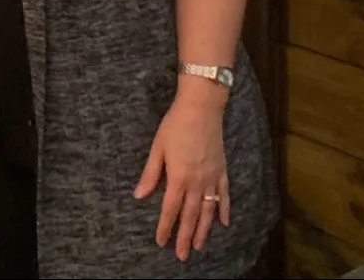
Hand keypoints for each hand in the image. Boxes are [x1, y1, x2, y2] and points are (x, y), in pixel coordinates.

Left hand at [133, 96, 229, 260]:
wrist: (201, 108)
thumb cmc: (175, 125)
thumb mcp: (157, 147)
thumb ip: (151, 174)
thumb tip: (139, 195)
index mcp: (179, 177)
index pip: (171, 209)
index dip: (165, 227)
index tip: (161, 242)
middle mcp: (198, 182)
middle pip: (191, 216)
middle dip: (186, 237)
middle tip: (183, 255)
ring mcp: (212, 178)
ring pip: (208, 211)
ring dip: (204, 230)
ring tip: (199, 246)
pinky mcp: (222, 170)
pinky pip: (225, 196)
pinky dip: (225, 210)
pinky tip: (225, 223)